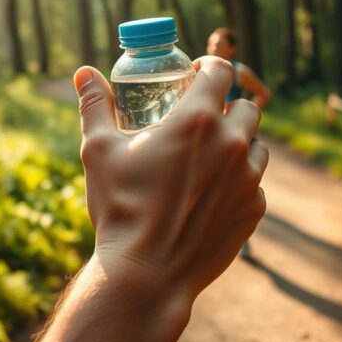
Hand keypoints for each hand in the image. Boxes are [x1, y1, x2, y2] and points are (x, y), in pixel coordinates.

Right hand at [73, 56, 267, 307]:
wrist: (145, 274)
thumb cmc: (120, 208)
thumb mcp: (99, 151)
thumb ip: (96, 106)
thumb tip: (84, 74)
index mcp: (197, 121)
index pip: (220, 72)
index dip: (209, 67)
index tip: (197, 75)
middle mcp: (232, 145)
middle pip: (247, 108)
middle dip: (227, 107)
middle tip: (203, 120)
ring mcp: (248, 180)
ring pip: (257, 146)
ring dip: (239, 144)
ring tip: (210, 157)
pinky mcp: (253, 211)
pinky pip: (255, 185)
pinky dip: (239, 183)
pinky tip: (211, 193)